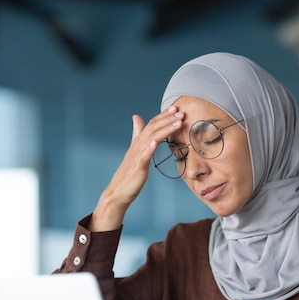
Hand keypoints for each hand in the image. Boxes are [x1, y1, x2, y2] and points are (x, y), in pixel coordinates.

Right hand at [89, 106, 184, 230]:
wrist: (118, 191)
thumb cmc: (129, 173)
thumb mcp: (134, 151)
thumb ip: (137, 133)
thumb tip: (136, 117)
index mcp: (138, 143)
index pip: (151, 124)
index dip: (163, 115)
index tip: (175, 108)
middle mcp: (137, 146)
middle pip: (152, 128)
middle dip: (167, 118)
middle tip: (180, 111)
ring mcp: (137, 156)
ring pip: (151, 138)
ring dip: (165, 129)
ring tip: (177, 122)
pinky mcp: (137, 168)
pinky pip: (143, 156)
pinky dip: (149, 148)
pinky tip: (155, 142)